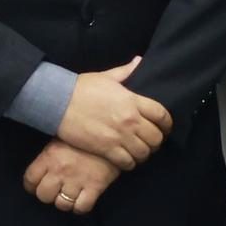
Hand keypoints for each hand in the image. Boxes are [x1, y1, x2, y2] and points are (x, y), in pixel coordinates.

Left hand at [23, 141, 117, 214]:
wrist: (113, 136)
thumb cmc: (84, 139)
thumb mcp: (60, 140)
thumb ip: (48, 156)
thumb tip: (40, 171)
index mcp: (49, 157)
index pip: (30, 179)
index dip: (31, 186)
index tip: (36, 186)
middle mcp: (60, 170)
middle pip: (43, 196)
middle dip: (48, 195)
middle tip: (55, 191)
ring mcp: (77, 180)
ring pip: (62, 204)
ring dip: (65, 202)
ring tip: (69, 195)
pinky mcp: (95, 187)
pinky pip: (82, 207)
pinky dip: (80, 207)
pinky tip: (81, 200)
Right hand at [54, 59, 168, 167]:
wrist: (57, 102)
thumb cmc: (80, 88)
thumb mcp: (106, 77)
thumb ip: (125, 72)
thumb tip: (139, 61)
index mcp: (132, 101)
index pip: (162, 115)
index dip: (167, 124)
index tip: (164, 128)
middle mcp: (130, 120)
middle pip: (156, 137)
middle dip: (156, 142)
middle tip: (150, 142)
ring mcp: (118, 136)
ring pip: (144, 152)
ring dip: (143, 154)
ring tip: (138, 153)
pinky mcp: (105, 149)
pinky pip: (127, 162)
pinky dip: (129, 164)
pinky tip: (125, 160)